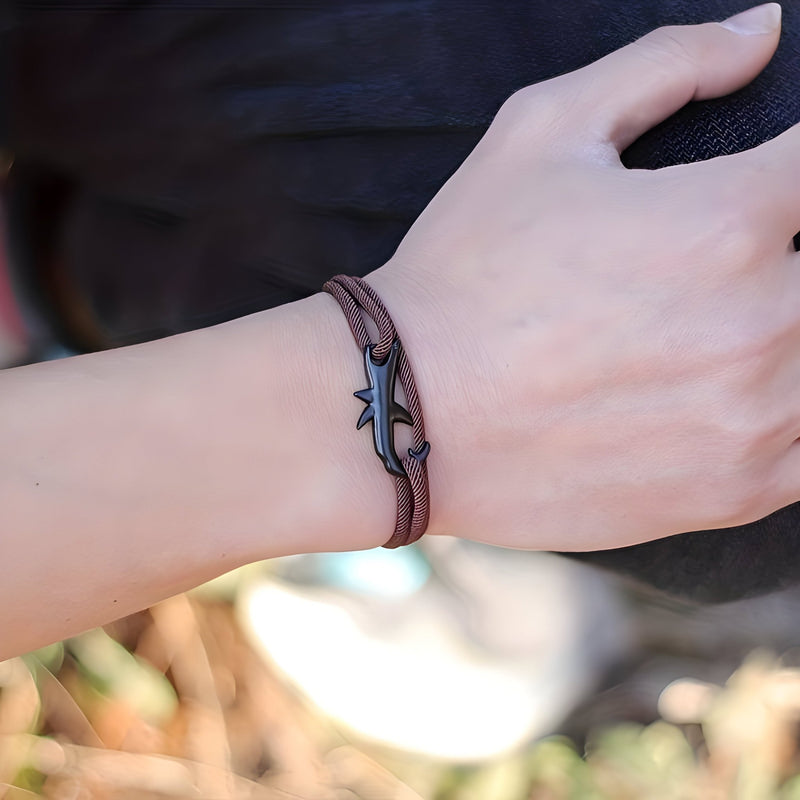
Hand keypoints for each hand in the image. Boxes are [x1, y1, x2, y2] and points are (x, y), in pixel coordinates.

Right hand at [368, 3, 797, 549]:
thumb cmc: (463, 274)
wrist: (405, 412)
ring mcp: (755, 421)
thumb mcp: (539, 134)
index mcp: (729, 220)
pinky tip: (730, 398)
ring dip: (781, 334)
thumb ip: (666, 66)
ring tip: (702, 329)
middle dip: (781, 252)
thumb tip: (762, 31)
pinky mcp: (733, 493)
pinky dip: (784, 413)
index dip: (793, 170)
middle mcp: (763, 323)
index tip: (768, 187)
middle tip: (700, 271)